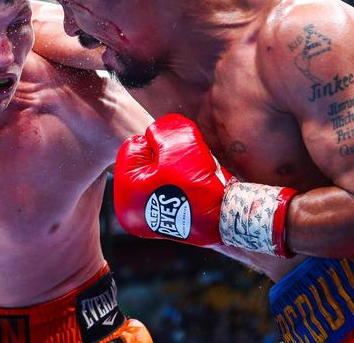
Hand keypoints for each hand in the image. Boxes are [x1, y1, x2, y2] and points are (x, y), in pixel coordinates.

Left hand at [114, 114, 296, 256]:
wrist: (229, 219)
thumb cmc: (199, 186)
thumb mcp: (180, 146)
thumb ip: (163, 130)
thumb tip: (155, 131)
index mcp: (125, 194)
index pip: (133, 146)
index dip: (159, 144)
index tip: (177, 159)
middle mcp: (129, 211)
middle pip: (144, 162)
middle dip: (166, 158)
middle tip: (185, 169)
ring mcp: (146, 219)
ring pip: (158, 175)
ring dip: (175, 170)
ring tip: (192, 180)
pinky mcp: (163, 223)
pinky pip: (168, 190)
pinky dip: (180, 185)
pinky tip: (193, 190)